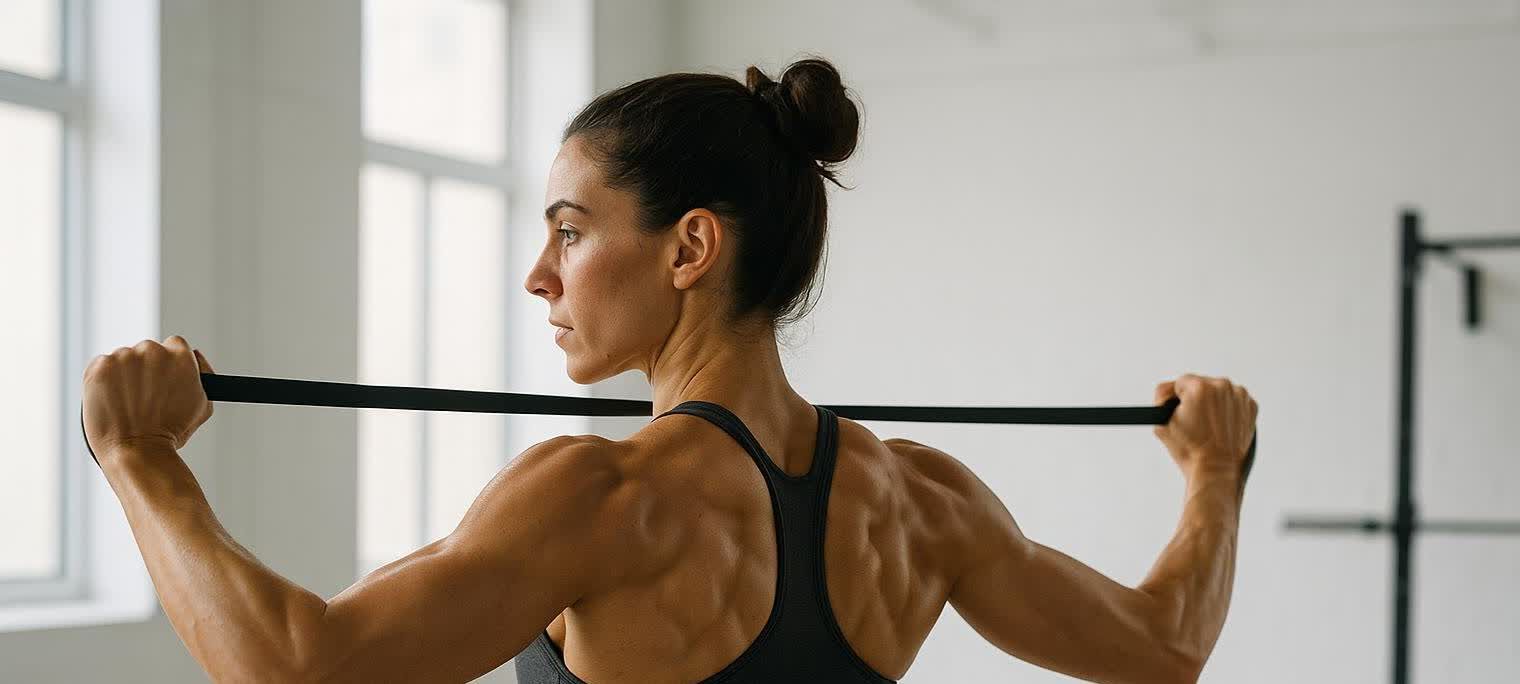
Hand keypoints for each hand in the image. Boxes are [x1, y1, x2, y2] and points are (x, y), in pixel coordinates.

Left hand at [82, 335, 216, 461]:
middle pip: (148, 351)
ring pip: (123, 358)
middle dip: (145, 369)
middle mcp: (152, 350)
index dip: (169, 365)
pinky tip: (112, 399)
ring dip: (124, 375)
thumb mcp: (202, 405)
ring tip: (127, 402)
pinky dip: (104, 380)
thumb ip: (203, 375)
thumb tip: (195, 356)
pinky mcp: (99, 367)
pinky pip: (101, 365)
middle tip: (144, 396)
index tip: (163, 381)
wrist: (137, 450)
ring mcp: (123, 357)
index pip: (174, 345)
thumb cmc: (170, 433)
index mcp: (180, 355)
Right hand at [1153, 373, 1257, 481]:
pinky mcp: (1250, 406)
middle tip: (1194, 422)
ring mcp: (1239, 396)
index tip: (1181, 414)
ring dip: (1212, 403)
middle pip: (1201, 384)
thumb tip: (1168, 389)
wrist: (1217, 469)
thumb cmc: (1190, 450)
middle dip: (1196, 400)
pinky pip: (1233, 401)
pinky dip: (1228, 410)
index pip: (1180, 382)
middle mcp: (1222, 386)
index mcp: (1199, 387)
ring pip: (1218, 392)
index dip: (1176, 399)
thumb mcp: (1161, 423)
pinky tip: (1221, 426)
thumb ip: (1161, 397)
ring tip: (1208, 425)